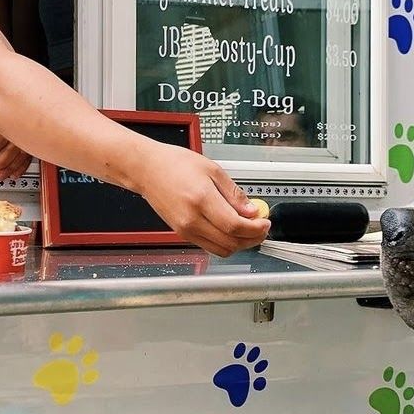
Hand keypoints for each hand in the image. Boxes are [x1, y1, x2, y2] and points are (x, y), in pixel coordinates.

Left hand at [0, 119, 31, 180]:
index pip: (5, 133)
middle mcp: (13, 128)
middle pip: (17, 144)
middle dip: (4, 160)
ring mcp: (21, 138)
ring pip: (23, 153)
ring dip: (11, 167)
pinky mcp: (25, 148)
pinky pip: (27, 159)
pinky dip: (20, 169)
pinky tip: (12, 173)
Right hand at [137, 144, 269, 256]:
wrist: (147, 170)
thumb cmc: (174, 164)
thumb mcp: (212, 169)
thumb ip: (233, 193)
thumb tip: (251, 211)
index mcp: (201, 200)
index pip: (235, 226)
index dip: (255, 228)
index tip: (265, 222)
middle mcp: (192, 220)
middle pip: (230, 243)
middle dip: (252, 238)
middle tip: (262, 227)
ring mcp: (185, 230)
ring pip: (221, 250)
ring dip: (240, 244)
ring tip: (249, 229)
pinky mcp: (182, 234)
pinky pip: (210, 246)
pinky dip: (225, 242)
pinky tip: (232, 229)